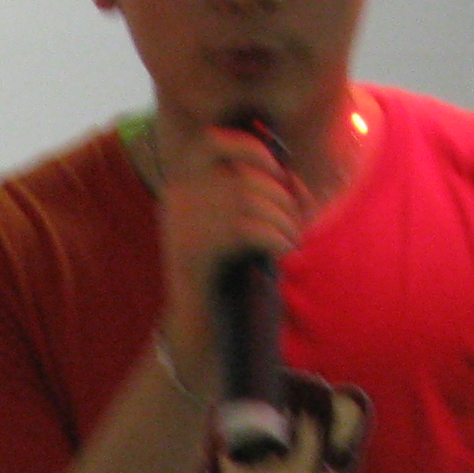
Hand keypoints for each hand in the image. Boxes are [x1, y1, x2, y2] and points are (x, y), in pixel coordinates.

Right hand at [152, 119, 304, 364]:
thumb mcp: (228, 229)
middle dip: (283, 195)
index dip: (251, 147)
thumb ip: (247, 196)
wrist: (192, 332)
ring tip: (293, 239)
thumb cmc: (221, 280)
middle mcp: (175, 199)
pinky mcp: (193, 251)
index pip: (211, 140)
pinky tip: (284, 249)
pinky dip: (276, 235)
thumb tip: (289, 175)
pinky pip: (247, 227)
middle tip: (298, 221)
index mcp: (179, 188)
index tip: (278, 168)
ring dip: (284, 218)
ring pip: (250, 200)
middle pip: (244, 176)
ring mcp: (181, 224)